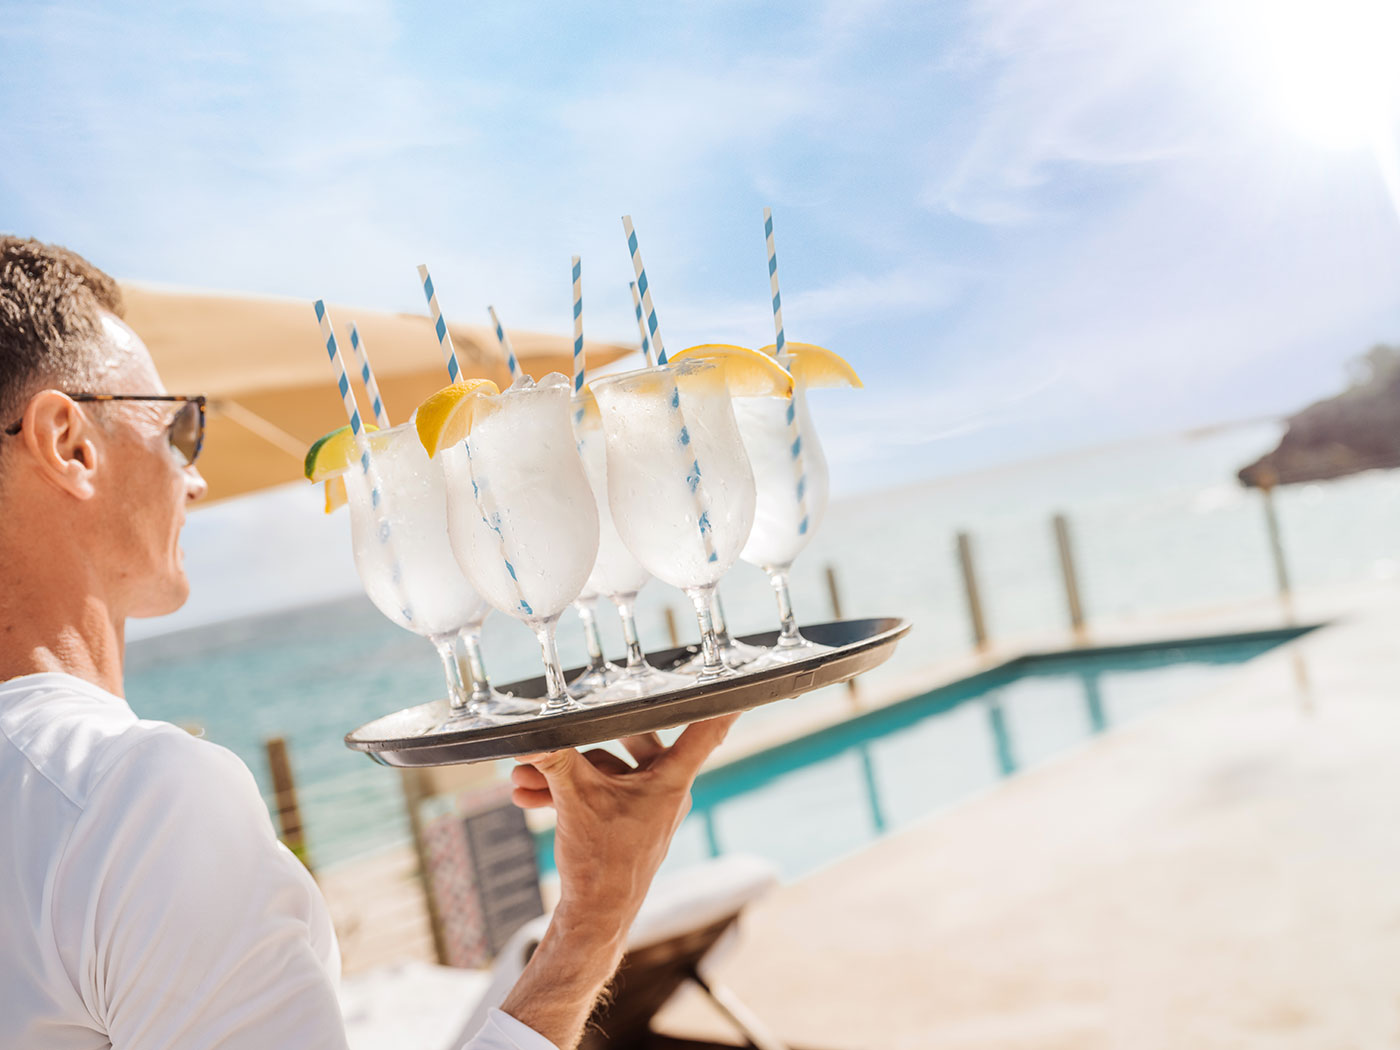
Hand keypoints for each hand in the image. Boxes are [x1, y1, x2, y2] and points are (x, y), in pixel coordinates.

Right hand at [499, 715, 737, 1048]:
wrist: (592, 919)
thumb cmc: (602, 863)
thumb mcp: (574, 799)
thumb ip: (554, 759)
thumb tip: (529, 736)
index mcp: (671, 780)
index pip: (705, 730)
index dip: (718, 702)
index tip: (733, 678)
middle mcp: (664, 791)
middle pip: (637, 742)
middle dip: (587, 740)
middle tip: (567, 725)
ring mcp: (644, 809)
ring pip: (606, 772)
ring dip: (563, 771)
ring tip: (521, 775)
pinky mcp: (624, 824)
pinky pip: (598, 794)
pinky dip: (566, 792)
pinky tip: (527, 794)